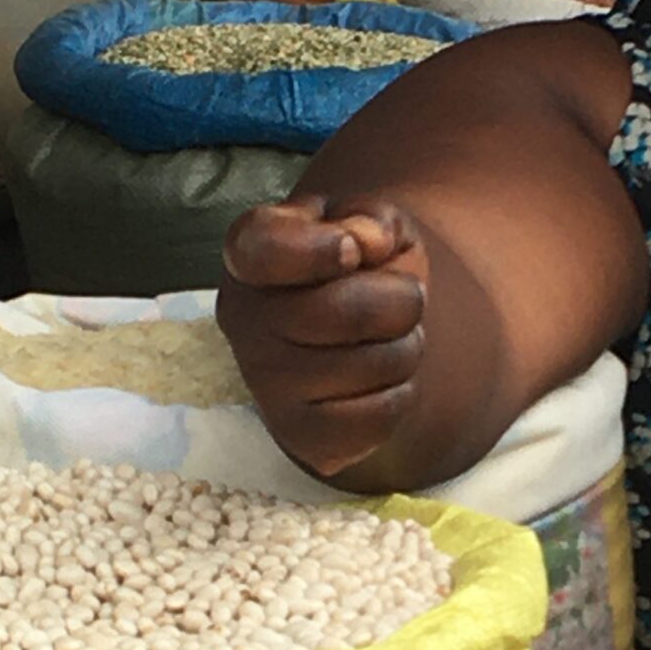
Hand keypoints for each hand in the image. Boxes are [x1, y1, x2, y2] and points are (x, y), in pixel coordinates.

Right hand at [217, 194, 426, 478]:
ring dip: (408, 349)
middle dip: (402, 301)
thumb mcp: (368, 221)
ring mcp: (264, 381)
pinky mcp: (296, 432)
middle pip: (347, 312)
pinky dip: (401, 397)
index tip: (352, 250)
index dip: (322, 249)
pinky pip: (377, 418)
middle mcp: (243, 318)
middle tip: (403, 300)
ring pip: (373, 366)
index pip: (267, 250)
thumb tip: (365, 242)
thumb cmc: (360, 268)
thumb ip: (368, 217)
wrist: (361, 333)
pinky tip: (382, 382)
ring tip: (390, 340)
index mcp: (247, 252)